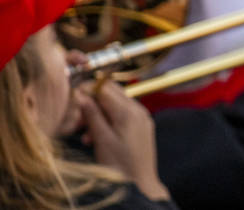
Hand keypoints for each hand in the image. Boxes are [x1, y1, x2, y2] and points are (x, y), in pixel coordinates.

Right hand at [76, 82, 170, 200]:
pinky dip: (109, 122)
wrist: (141, 184)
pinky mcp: (143, 126)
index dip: (88, 90)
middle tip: (77, 121)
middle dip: (92, 104)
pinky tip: (97, 138)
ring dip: (98, 116)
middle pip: (112, 94)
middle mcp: (139, 110)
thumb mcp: (102, 140)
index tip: (73, 100)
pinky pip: (123, 116)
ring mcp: (143, 117)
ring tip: (85, 136)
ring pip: (116, 106)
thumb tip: (81, 95)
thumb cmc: (120, 165)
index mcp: (128, 111)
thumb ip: (93, 116)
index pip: (106, 88)